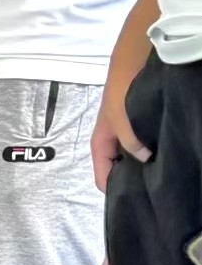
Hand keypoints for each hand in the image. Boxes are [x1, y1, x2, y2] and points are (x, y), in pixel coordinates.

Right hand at [91, 71, 150, 191]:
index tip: (132, 200)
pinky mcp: (138, 127)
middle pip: (117, 169)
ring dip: (142, 164)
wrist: (130, 65)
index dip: (114, 190)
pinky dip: (150, 151)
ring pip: (131, 158)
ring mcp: (126, 135)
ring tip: (159, 172)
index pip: (102, 177)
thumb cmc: (119, 93)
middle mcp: (112, 142)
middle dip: (130, 178)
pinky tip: (163, 154)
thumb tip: (145, 159)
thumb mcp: (121, 119)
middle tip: (150, 187)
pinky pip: (142, 146)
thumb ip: (130, 141)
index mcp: (100, 143)